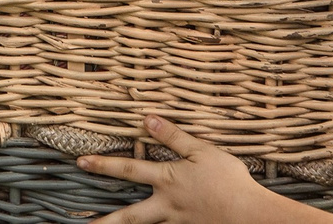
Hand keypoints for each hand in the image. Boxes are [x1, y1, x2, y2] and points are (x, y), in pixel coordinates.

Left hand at [80, 116, 302, 223]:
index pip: (128, 169)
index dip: (103, 165)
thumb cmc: (227, 180)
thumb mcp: (201, 150)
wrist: (250, 214)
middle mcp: (167, 204)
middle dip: (106, 221)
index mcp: (167, 180)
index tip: (81, 162)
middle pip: (130, 215)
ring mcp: (178, 221)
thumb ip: (173, 136)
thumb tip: (147, 118)